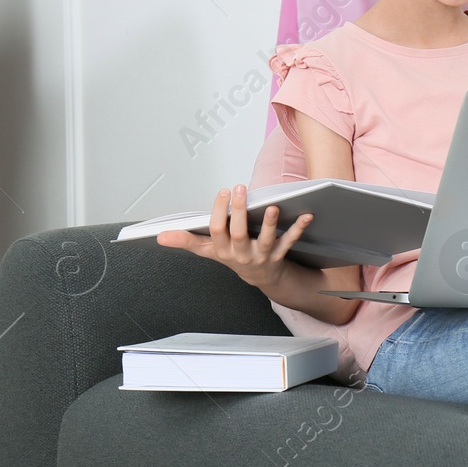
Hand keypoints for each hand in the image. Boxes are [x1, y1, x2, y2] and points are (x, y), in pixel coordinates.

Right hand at [156, 184, 313, 291]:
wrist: (262, 278)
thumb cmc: (233, 257)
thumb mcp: (209, 251)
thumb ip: (187, 240)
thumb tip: (160, 236)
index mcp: (222, 249)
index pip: (217, 230)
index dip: (218, 211)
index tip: (223, 191)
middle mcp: (241, 254)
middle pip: (239, 233)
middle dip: (239, 211)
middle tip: (240, 188)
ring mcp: (261, 256)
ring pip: (265, 240)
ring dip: (269, 224)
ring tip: (271, 207)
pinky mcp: (279, 256)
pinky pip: (290, 242)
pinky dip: (298, 229)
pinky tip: (306, 215)